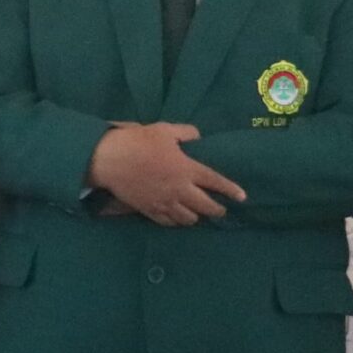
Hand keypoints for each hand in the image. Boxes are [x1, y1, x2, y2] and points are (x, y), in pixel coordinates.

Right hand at [87, 122, 243, 225]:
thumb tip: (196, 136)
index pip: (215, 182)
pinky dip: (176, 222)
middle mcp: (180, 190)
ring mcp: (164, 202)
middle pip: (205, 206)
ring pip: (188, 218)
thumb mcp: (164, 130)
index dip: (230, 190)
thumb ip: (185, 133)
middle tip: (221, 211)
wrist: (111, 160)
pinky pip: (168, 222)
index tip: (242, 197)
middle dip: (216, 210)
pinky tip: (178, 219)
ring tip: (198, 215)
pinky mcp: (149, 210)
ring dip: (196, 217)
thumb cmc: (139, 142)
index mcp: (187, 169)